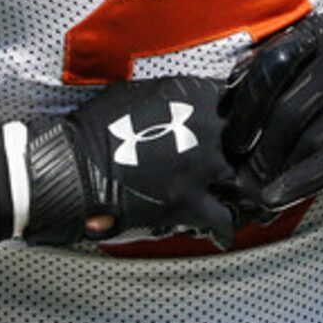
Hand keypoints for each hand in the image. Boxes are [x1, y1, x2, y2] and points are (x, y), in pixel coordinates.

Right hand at [18, 76, 234, 245]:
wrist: (73, 165)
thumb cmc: (95, 128)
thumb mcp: (136, 92)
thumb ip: (172, 96)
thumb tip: (184, 99)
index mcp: (193, 95)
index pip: (242, 100)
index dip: (243, 116)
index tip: (241, 127)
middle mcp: (206, 128)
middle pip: (250, 141)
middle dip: (247, 153)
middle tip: (243, 164)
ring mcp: (201, 166)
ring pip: (245, 180)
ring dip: (242, 190)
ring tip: (239, 199)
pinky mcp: (189, 202)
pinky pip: (224, 220)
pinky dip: (224, 228)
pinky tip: (221, 231)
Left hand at [221, 15, 322, 215]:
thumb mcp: (310, 67)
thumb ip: (271, 77)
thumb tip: (222, 111)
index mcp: (320, 31)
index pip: (270, 67)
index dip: (244, 107)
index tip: (230, 142)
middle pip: (288, 108)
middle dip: (259, 150)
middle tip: (239, 180)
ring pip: (310, 137)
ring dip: (279, 171)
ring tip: (257, 195)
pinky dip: (303, 181)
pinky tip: (279, 197)